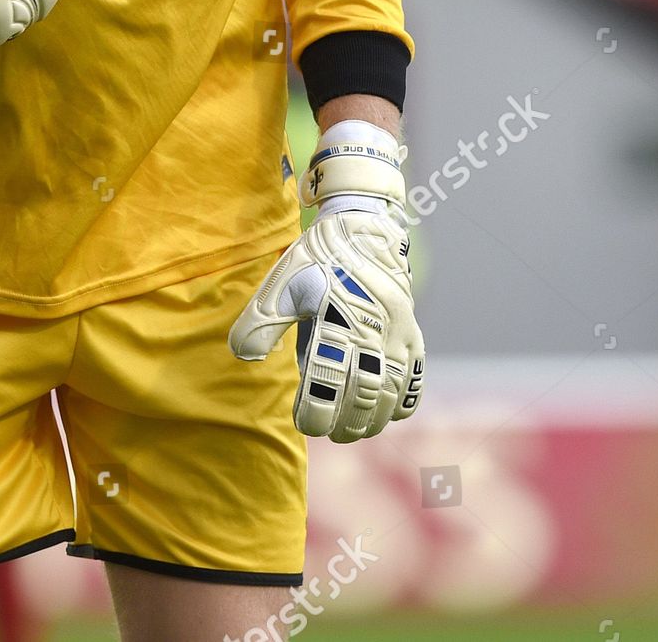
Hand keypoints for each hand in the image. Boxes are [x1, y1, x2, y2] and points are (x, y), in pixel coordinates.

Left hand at [228, 121, 424, 441]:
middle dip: (344, 424)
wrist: (363, 226)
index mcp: (339, 324)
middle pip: (363, 399)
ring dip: (372, 419)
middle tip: (327, 431)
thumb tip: (243, 355)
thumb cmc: (317, 257)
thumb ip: (261, 321)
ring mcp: (398, 336)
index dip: (314, 412)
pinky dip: (401, 401)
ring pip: (391, 395)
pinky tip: (386, 411)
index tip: (302, 420)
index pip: (328, 385)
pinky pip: (414, 378)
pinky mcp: (412, 332)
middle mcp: (375, 335)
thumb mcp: (281, 284)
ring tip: (352, 429)